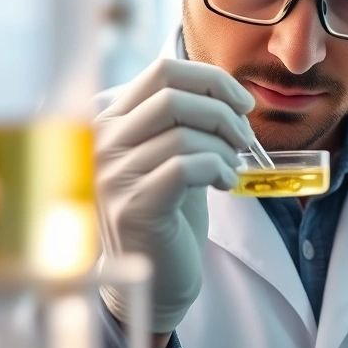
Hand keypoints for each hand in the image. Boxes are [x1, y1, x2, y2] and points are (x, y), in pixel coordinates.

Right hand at [95, 58, 255, 332]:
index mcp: (112, 119)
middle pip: (173, 96)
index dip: (211, 79)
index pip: (162, 71)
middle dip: (222, 112)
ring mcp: (114, 174)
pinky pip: (187, 167)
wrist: (157, 276)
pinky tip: (225, 184)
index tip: (241, 102)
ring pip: (184, 133)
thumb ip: (186, 118)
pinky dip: (218, 169)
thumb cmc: (170, 210)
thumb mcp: (173, 152)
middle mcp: (103, 142)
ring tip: (231, 168)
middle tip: (244, 138)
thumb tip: (228, 91)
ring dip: (224, 148)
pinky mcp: (134, 206)